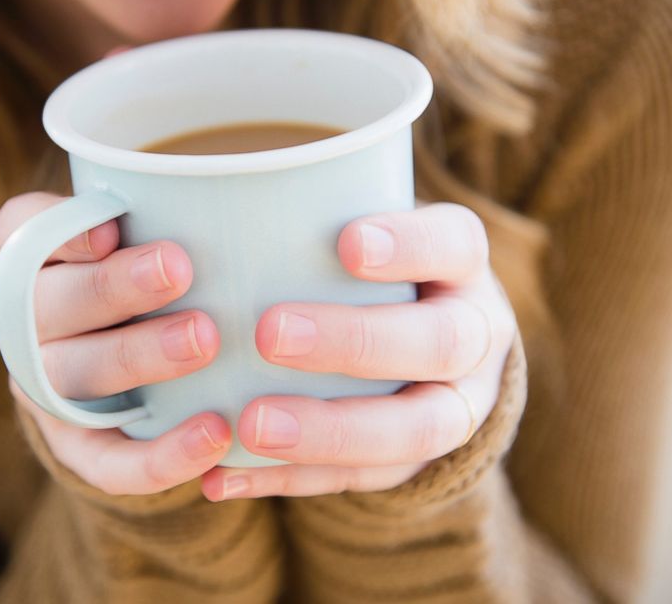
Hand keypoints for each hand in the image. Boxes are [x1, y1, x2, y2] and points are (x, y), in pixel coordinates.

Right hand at [0, 192, 232, 494]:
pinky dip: (158, 456)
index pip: (23, 228)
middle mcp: (31, 321)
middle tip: (180, 269)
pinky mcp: (76, 447)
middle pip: (50, 301)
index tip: (111, 228)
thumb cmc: (162, 283)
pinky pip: (106, 461)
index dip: (59, 229)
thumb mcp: (159, 238)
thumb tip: (252, 194)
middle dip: (113, 287)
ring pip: (73, 375)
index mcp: (41, 257)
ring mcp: (47, 387)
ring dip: (137, 356)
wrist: (141, 377)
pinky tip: (215, 435)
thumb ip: (178, 213)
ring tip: (206, 340)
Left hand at [201, 202, 517, 500]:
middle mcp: (475, 335)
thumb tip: (196, 191)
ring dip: (330, 430)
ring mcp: (457, 405)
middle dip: (356, 341)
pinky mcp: (420, 462)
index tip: (347, 243)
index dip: (410, 245)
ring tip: (251, 425)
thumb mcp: (367, 226)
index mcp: (460, 265)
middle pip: (439, 342)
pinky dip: (292, 480)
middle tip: (270, 333)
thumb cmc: (373, 270)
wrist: (433, 346)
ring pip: (415, 430)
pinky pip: (365, 480)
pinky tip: (226, 475)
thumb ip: (312, 213)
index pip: (453, 243)